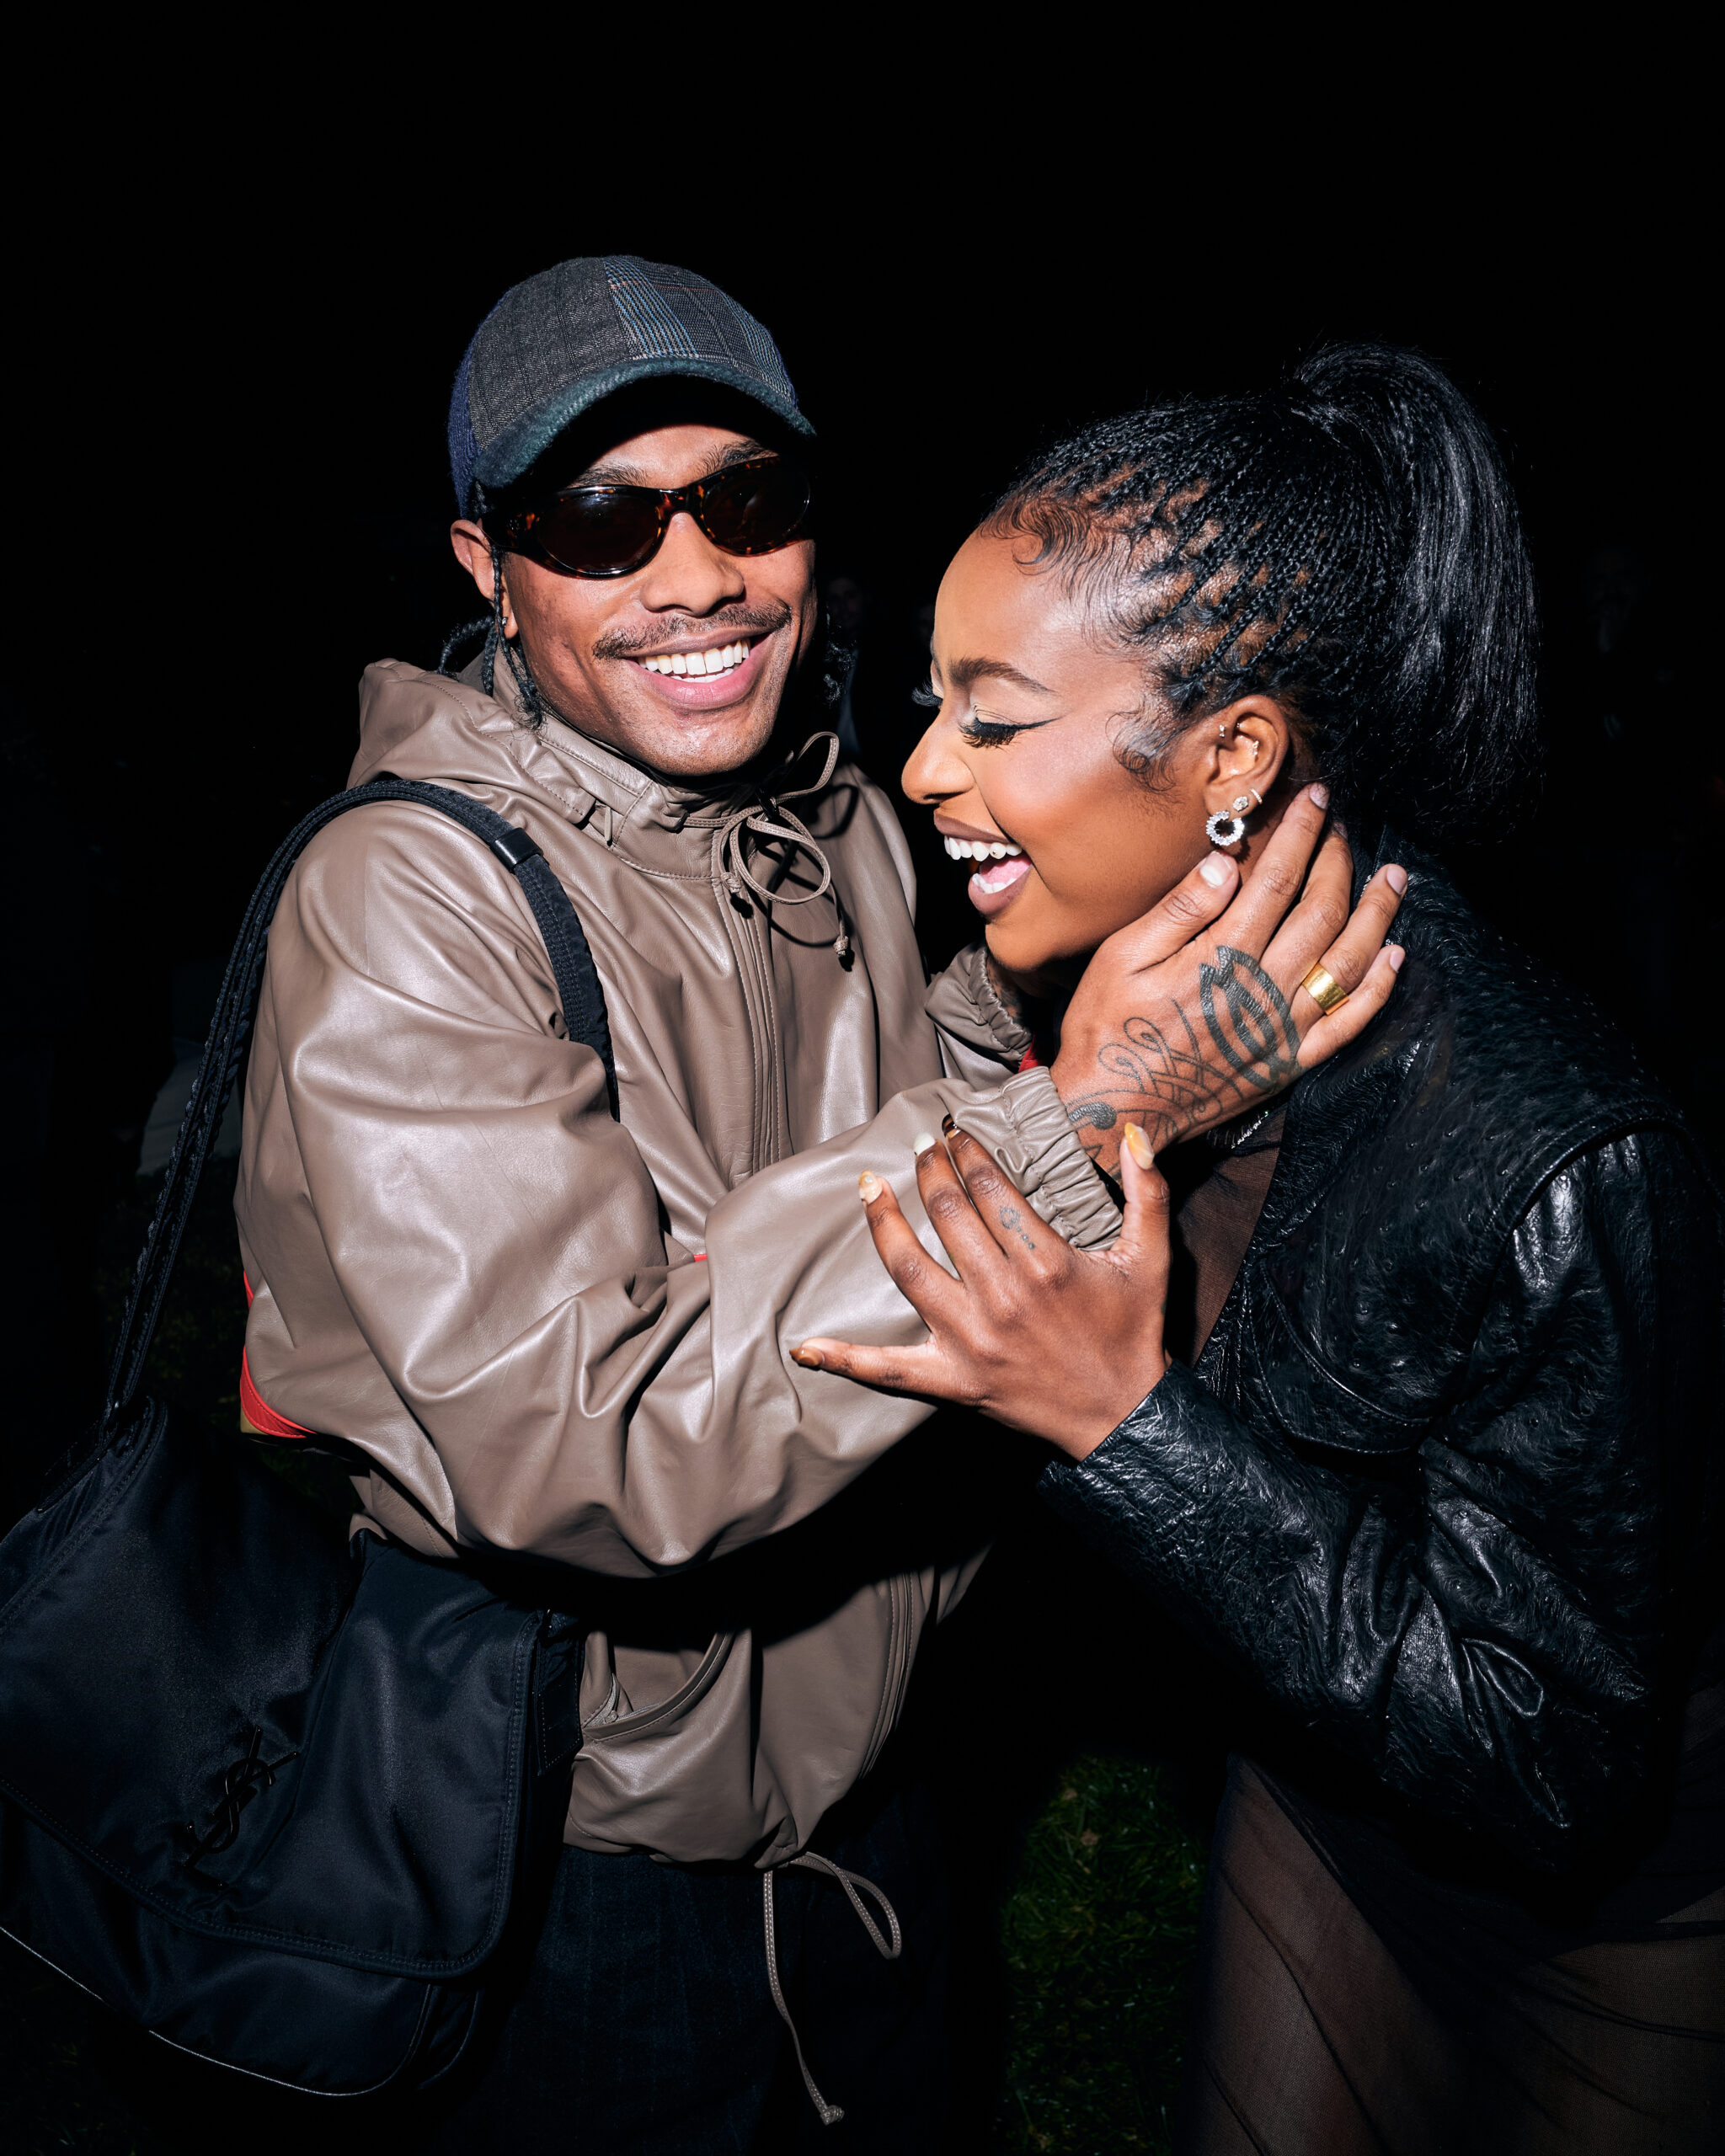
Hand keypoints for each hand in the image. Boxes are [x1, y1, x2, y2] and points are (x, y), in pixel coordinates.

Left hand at [793, 1119, 1172, 1460]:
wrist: (1122, 1416)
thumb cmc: (1132, 1334)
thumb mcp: (1152, 1259)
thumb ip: (1147, 1193)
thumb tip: (1132, 1133)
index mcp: (1047, 1263)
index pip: (992, 1190)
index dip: (969, 1152)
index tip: (956, 1131)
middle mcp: (1004, 1297)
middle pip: (948, 1215)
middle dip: (929, 1171)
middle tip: (922, 1147)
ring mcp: (972, 1340)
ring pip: (909, 1268)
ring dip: (882, 1222)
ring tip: (869, 1186)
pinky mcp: (952, 1381)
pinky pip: (887, 1371)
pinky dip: (844, 1359)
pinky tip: (805, 1345)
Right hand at [1053, 785, 1404, 1172]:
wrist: (1112, 1110)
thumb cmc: (1107, 1028)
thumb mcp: (1121, 958)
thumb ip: (1178, 911)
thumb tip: (1225, 864)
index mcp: (1221, 956)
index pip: (1276, 879)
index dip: (1300, 834)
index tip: (1315, 800)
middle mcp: (1262, 989)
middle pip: (1320, 911)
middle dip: (1338, 863)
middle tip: (1343, 833)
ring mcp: (1283, 1029)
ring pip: (1348, 961)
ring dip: (1376, 915)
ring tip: (1394, 879)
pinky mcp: (1290, 1062)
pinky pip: (1349, 1023)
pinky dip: (1378, 989)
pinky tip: (1394, 956)